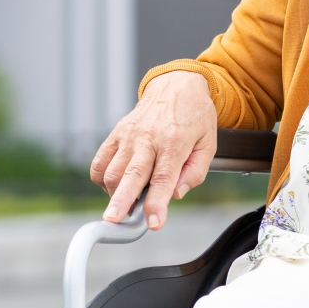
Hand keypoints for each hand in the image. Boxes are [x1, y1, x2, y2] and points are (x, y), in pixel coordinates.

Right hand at [90, 71, 217, 229]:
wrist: (177, 85)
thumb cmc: (195, 116)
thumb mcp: (208, 143)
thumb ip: (195, 172)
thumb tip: (176, 195)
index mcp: (175, 141)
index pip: (164, 177)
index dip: (158, 203)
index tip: (154, 222)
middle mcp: (148, 138)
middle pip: (132, 175)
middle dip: (121, 201)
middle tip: (113, 221)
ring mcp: (129, 136)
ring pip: (112, 171)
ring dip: (115, 194)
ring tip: (125, 204)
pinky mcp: (116, 134)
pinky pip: (100, 161)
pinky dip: (101, 179)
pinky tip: (114, 186)